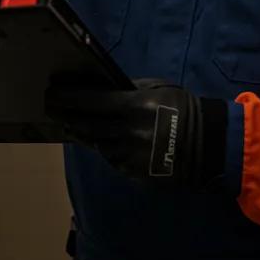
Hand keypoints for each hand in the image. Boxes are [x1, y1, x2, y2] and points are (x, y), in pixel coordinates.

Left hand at [45, 79, 227, 186]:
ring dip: (82, 133)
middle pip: (86, 125)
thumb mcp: (160, 88)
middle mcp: (127, 132)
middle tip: (52, 109)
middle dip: (65, 116)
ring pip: (95, 144)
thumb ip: (131, 88)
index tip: (51, 94)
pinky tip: (100, 141)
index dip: (67, 98)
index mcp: (134, 106)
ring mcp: (130, 155)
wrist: (208, 146)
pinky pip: (111, 159)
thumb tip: (105, 87)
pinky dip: (104, 149)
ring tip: (71, 125)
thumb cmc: (183, 110)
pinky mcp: (134, 173)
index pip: (90, 101)